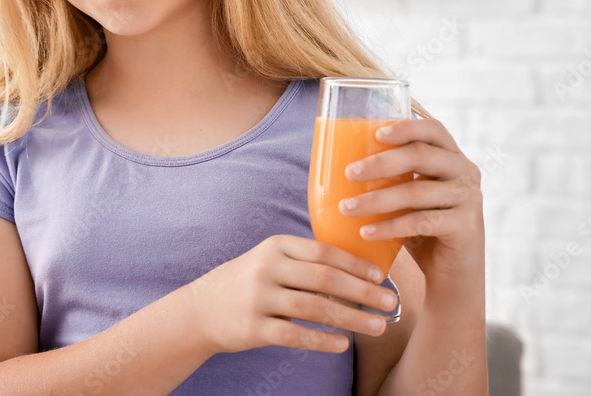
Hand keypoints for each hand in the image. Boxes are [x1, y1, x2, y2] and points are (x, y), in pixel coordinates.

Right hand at [183, 234, 400, 355]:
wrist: (200, 310)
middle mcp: (267, 268)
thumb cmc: (246, 283)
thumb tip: (355, 270)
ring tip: (377, 326)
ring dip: (352, 318)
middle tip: (390, 302)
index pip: (323, 251)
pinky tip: (343, 344)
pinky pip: (295, 335)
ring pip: (314, 308)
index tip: (380, 276)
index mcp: (275, 247)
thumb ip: (303, 261)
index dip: (355, 264)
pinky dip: (322, 340)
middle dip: (362, 291)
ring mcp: (259, 298)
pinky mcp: (253, 327)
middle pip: (324, 278)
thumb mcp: (269, 260)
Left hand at [338, 117, 484, 286]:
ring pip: (417, 191)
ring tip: (346, 208)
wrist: (453, 273)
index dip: (406, 127)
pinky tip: (366, 232)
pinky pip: (422, 222)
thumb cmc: (423, 228)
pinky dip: (390, 226)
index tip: (376, 135)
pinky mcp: (467, 226)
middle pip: (421, 155)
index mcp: (452, 156)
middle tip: (349, 173)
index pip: (433, 129)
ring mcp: (469, 198)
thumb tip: (341, 167)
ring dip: (377, 199)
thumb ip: (393, 178)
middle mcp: (465, 172)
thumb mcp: (410, 196)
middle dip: (381, 163)